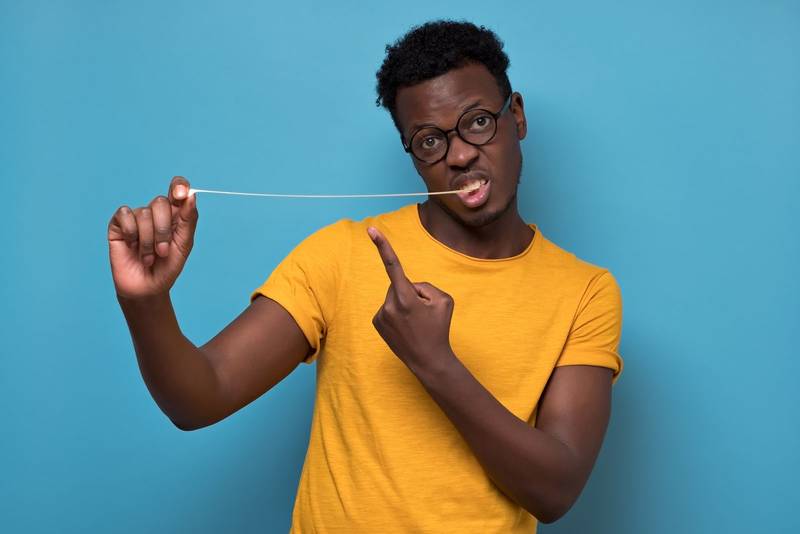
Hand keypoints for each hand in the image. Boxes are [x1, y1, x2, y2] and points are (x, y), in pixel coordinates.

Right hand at [108, 176, 198, 298]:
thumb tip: (191, 196)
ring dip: (148, 240)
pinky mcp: (118, 224)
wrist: (147, 288)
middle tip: (163, 251)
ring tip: (149, 257)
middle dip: (163, 230)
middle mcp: (155, 212)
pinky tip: (132, 246)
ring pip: (143, 213)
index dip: (179, 186)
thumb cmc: (167, 267)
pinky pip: (125, 214)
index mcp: (175, 214)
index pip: (177, 188)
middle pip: (160, 202)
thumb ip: (188, 220)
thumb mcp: (184, 245)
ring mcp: (136, 217)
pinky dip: (132, 232)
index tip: (180, 194)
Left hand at [367, 226, 455, 373]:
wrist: (429, 360)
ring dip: (403, 303)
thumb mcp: (444, 300)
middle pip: (400, 284)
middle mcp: (389, 305)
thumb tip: (409, 286)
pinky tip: (405, 327)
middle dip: (410, 292)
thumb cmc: (439, 329)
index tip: (371, 230)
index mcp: (406, 297)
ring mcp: (381, 315)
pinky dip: (396, 312)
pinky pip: (388, 307)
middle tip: (422, 314)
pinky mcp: (377, 323)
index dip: (383, 245)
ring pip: (394, 296)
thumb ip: (425, 285)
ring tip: (414, 323)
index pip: (393, 265)